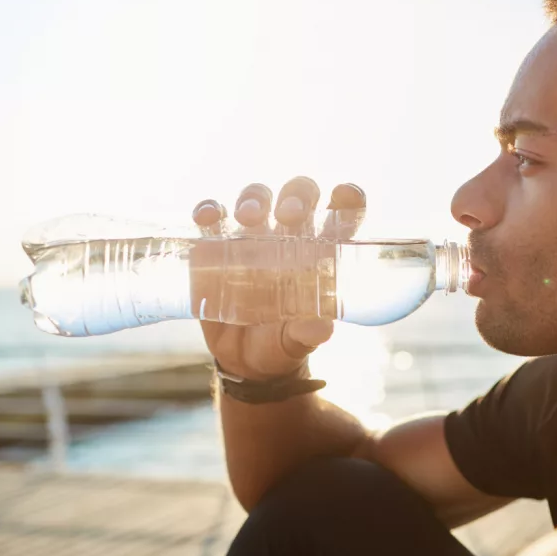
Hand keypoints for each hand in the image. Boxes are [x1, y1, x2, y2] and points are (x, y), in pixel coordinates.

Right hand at [192, 178, 366, 379]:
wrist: (244, 360)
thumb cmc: (283, 344)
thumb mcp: (297, 342)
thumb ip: (308, 334)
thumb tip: (323, 328)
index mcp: (320, 252)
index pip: (341, 213)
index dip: (348, 197)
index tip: (344, 195)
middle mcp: (289, 237)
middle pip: (298, 195)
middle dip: (296, 196)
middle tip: (289, 215)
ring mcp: (252, 238)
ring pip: (256, 197)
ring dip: (254, 198)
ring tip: (249, 218)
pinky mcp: (216, 247)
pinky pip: (213, 218)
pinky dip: (210, 210)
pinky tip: (208, 218)